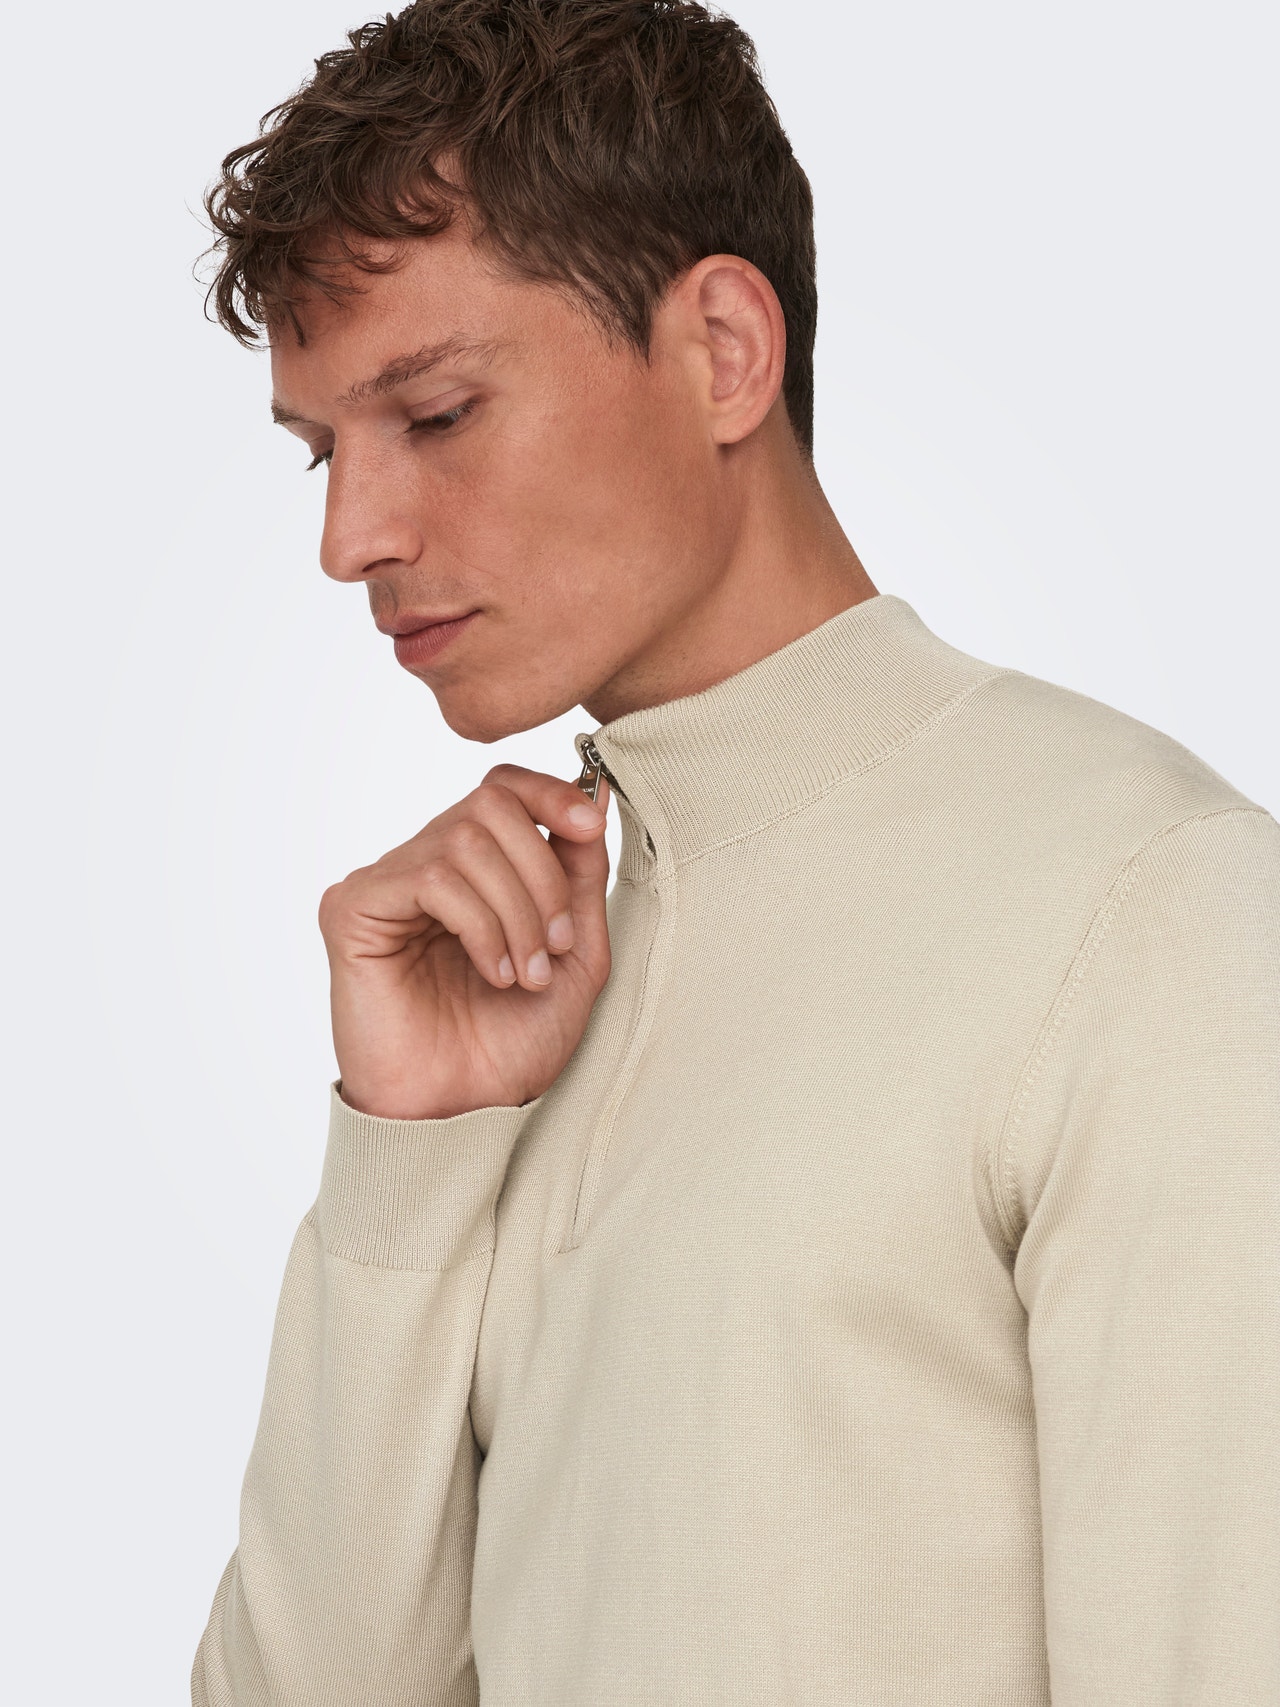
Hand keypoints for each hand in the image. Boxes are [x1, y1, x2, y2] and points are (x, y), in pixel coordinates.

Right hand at [319, 763, 611, 1118]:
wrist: (466, 1113)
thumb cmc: (511, 1043)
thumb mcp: (575, 951)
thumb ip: (581, 874)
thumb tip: (594, 796)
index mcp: (474, 870)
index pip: (502, 789)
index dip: (549, 794)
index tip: (588, 825)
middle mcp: (424, 865)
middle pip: (490, 806)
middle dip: (541, 874)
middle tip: (554, 946)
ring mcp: (385, 884)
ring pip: (464, 841)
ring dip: (515, 911)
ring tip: (524, 976)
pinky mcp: (351, 909)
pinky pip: (429, 878)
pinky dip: (479, 924)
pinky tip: (491, 972)